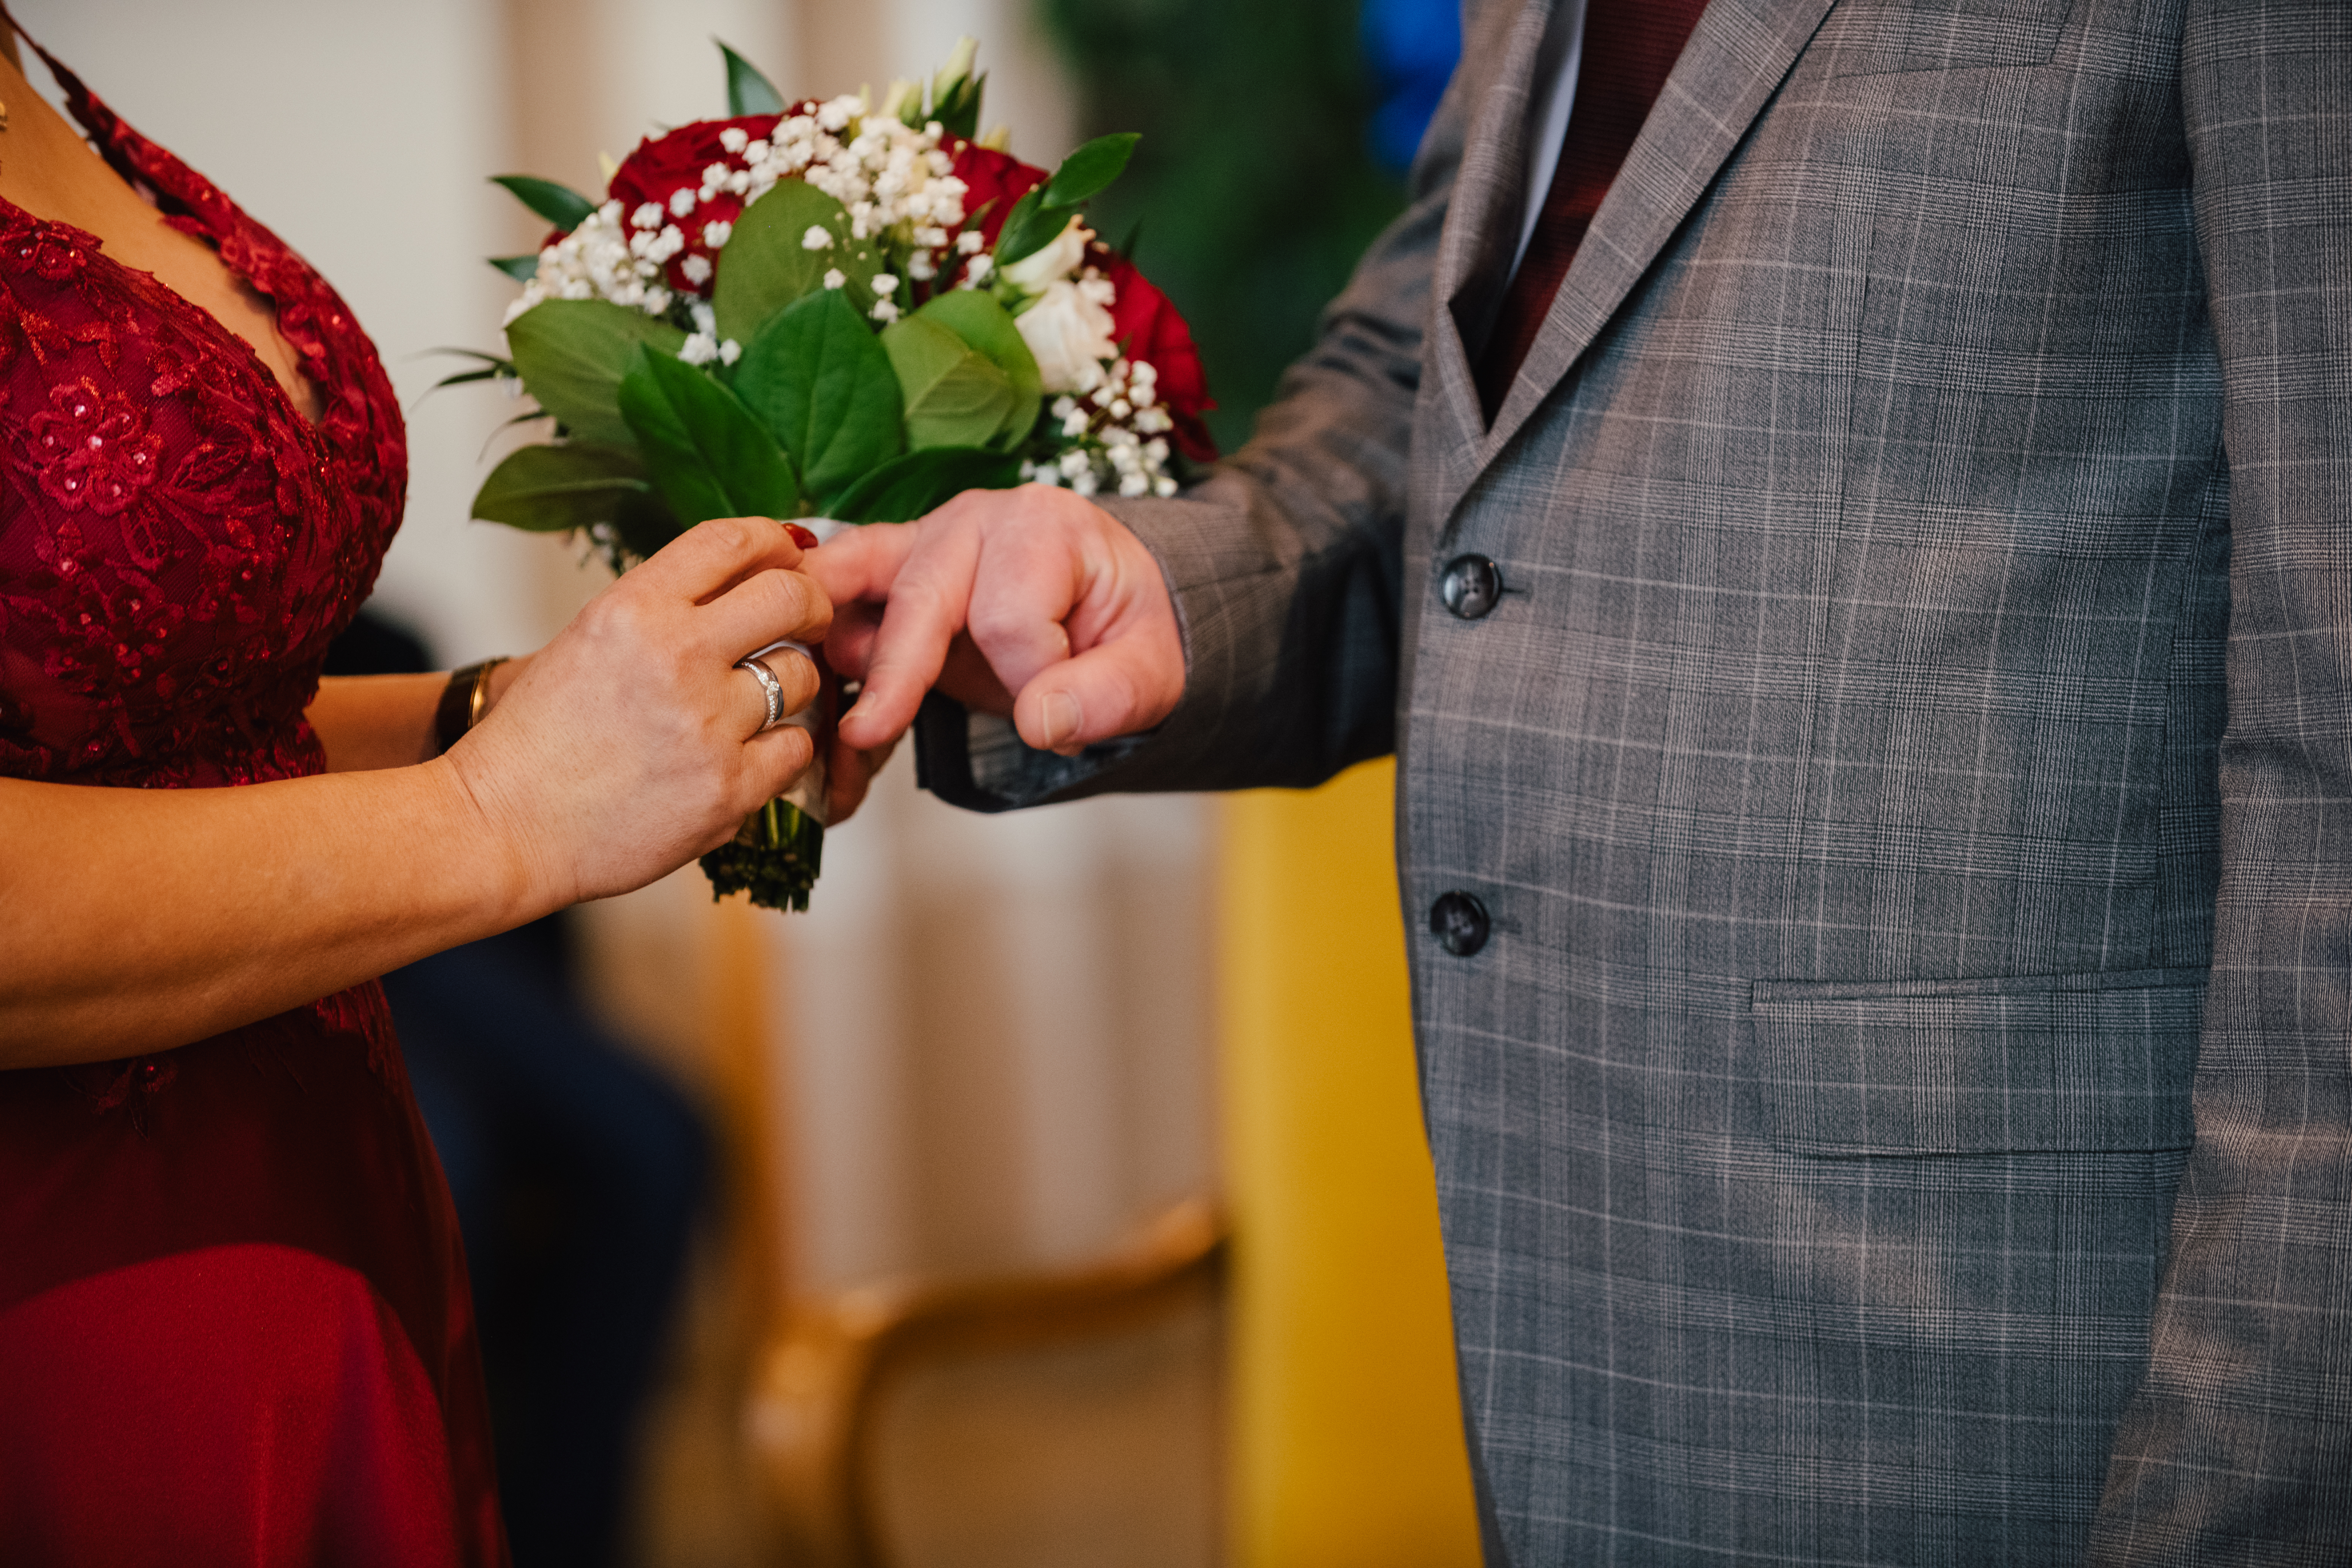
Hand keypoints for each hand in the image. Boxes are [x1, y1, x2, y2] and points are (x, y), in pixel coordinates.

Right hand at [446, 516, 831, 906]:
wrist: (503, 826)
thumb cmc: (540, 738)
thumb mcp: (588, 641)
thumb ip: (662, 608)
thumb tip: (743, 576)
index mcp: (633, 608)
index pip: (731, 541)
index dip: (775, 542)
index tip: (790, 555)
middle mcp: (676, 655)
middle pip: (791, 596)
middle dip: (812, 604)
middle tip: (808, 621)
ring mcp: (708, 724)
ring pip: (803, 676)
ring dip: (792, 686)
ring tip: (755, 705)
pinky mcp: (729, 789)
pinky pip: (797, 749)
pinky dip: (780, 751)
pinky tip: (745, 758)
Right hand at [808, 485, 1183, 795]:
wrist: (1112, 605)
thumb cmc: (1126, 630)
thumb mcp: (1151, 670)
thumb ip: (1108, 697)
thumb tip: (1041, 723)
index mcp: (1045, 527)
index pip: (1011, 616)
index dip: (1026, 679)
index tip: (1050, 712)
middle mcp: (976, 519)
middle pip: (921, 593)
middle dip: (897, 669)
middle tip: (864, 736)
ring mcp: (924, 539)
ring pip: (857, 579)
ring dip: (829, 638)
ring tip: (804, 696)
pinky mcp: (892, 572)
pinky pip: (837, 588)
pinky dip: (816, 629)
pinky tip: (799, 672)